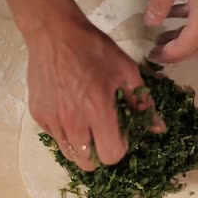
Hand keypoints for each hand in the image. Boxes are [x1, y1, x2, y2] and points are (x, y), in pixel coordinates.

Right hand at [24, 20, 165, 170]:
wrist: (54, 33)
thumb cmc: (94, 49)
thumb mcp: (126, 71)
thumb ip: (143, 103)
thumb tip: (158, 128)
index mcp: (98, 111)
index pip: (110, 155)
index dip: (119, 148)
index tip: (120, 133)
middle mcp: (73, 122)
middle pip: (88, 164)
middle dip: (99, 154)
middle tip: (102, 134)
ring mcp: (53, 121)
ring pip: (70, 155)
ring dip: (82, 147)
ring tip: (86, 126)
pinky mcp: (39, 116)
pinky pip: (55, 139)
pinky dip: (65, 134)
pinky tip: (70, 114)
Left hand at [145, 0, 197, 62]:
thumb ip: (161, 1)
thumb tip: (150, 23)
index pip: (186, 48)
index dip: (169, 56)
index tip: (152, 56)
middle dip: (178, 54)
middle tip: (158, 53)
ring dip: (185, 40)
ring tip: (163, 37)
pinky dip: (193, 25)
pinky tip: (177, 15)